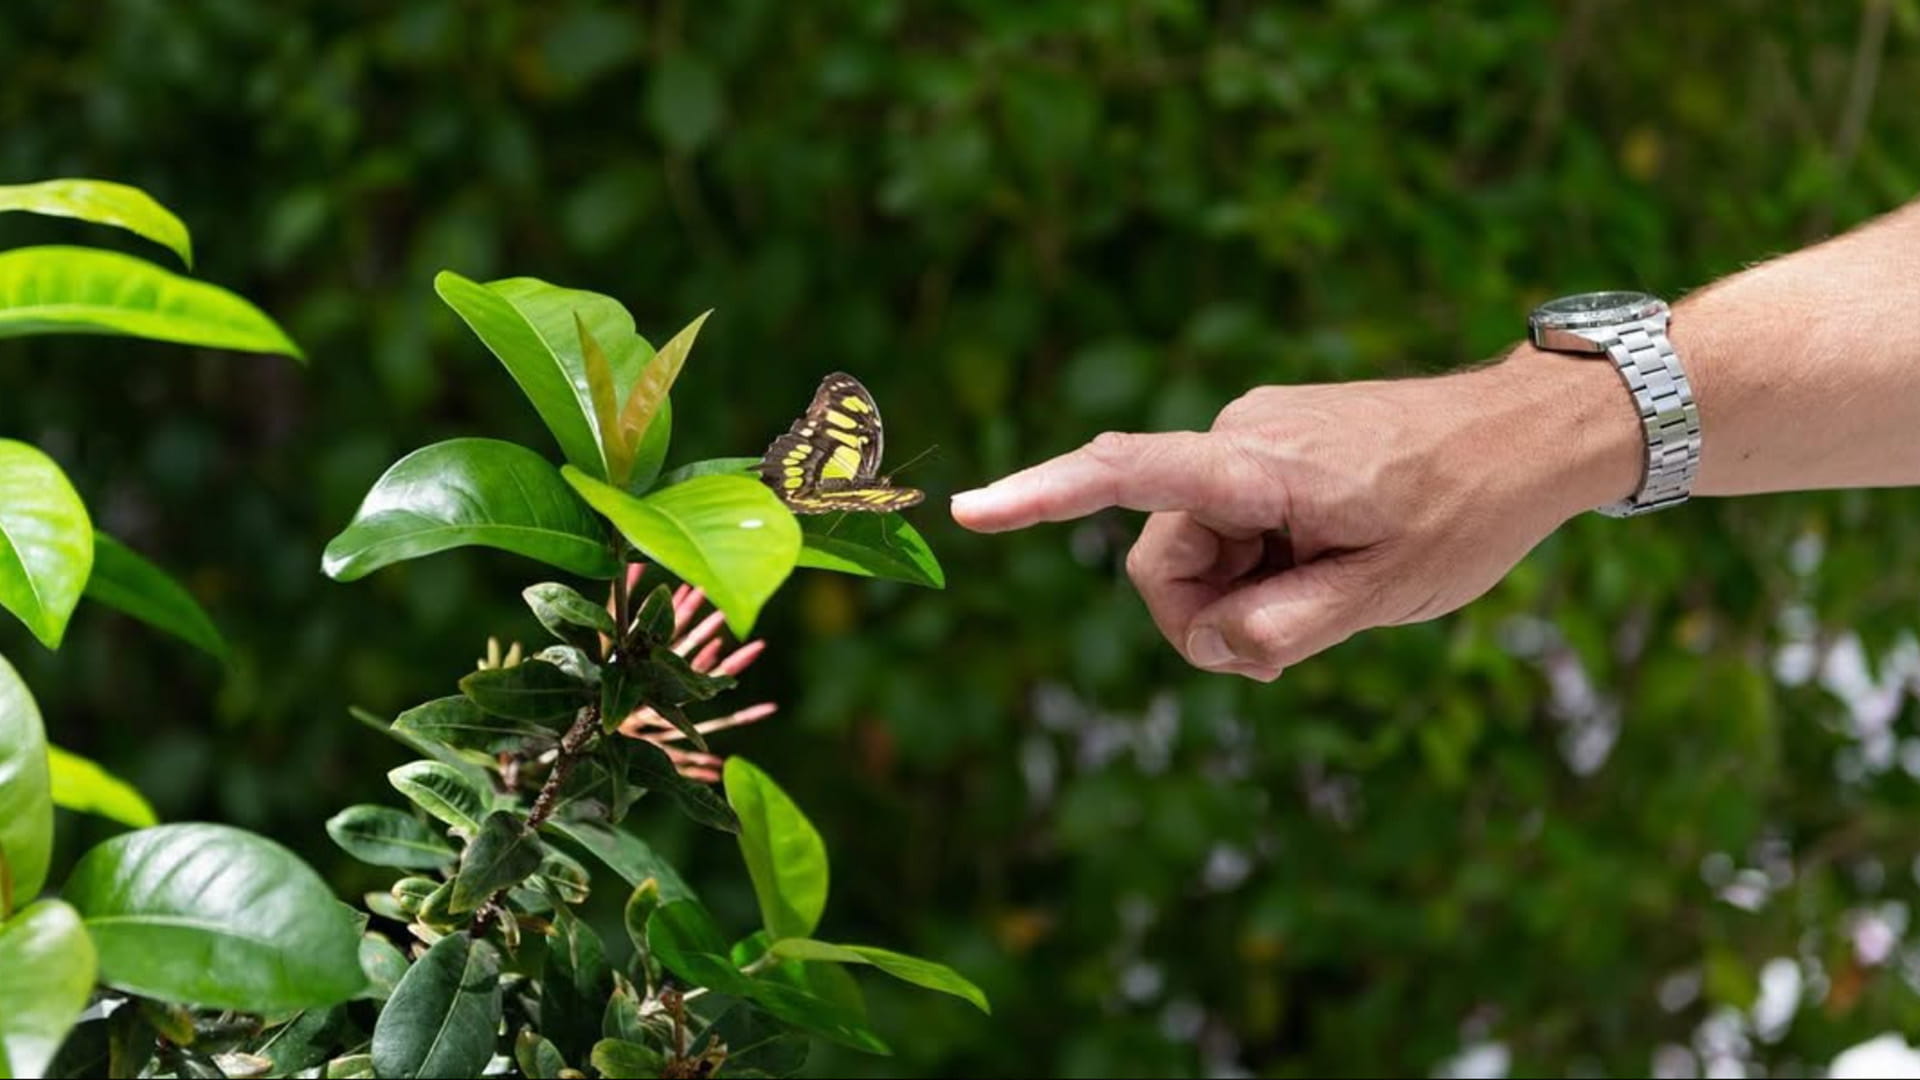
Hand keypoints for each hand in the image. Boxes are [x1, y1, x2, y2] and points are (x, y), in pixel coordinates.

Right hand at [950, 349, 1639, 678]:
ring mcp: (1248, 431)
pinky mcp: (1262, 440)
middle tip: (1291, 646)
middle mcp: (1237, 433)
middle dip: (1207, 616)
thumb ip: (1283, 629)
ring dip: (1240, 589)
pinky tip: (1325, 557)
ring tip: (1329, 588)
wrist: (1528, 429)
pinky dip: (1256, 558)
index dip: (1041, 497)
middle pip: (1161, 555)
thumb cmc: (1466, 511)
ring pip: (1193, 543)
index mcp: (1262, 466)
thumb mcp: (1384, 595)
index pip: (1128, 476)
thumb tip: (1210, 642)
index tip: (969, 513)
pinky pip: (1224, 518)